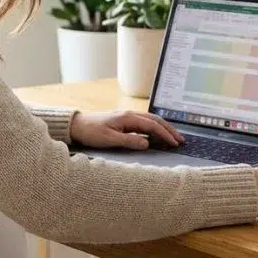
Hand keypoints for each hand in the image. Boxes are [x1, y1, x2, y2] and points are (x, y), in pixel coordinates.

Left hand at [68, 110, 184, 150]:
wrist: (77, 125)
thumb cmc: (91, 132)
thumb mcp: (109, 139)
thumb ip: (129, 141)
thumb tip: (147, 143)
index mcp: (127, 118)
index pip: (152, 125)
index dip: (165, 134)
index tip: (175, 143)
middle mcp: (129, 114)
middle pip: (155, 120)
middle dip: (169, 129)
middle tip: (180, 140)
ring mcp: (127, 116)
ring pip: (150, 120)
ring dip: (163, 128)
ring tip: (173, 137)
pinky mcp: (123, 120)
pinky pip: (143, 123)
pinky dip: (154, 128)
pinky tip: (157, 135)